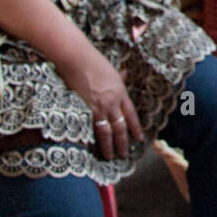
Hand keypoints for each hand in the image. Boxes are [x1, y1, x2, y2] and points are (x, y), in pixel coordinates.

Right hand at [58, 46, 143, 160]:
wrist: (77, 59)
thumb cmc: (94, 61)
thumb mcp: (112, 70)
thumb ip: (118, 78)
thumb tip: (125, 75)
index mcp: (120, 92)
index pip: (131, 115)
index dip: (135, 128)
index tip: (139, 138)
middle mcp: (112, 101)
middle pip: (121, 127)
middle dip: (124, 142)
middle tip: (125, 155)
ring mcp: (98, 106)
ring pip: (107, 131)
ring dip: (110, 146)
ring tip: (112, 157)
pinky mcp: (84, 108)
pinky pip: (91, 127)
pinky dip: (93, 139)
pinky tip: (93, 147)